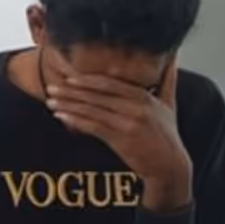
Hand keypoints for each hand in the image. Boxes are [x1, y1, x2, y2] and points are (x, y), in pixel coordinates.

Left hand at [46, 61, 191, 211]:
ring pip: (92, 109)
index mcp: (144, 97)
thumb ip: (168, 80)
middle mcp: (136, 106)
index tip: (69, 78)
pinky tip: (61, 117)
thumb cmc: (167, 137)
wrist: (170, 166)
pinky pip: (93, 126)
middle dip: (72, 90)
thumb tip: (173, 57)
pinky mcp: (121, 138)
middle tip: (53, 88)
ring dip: (68, 105)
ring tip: (51, 102)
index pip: (111, 83)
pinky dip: (75, 120)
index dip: (88, 80)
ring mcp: (128, 122)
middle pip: (97, 94)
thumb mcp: (169, 105)